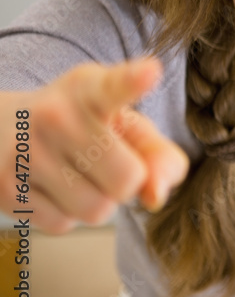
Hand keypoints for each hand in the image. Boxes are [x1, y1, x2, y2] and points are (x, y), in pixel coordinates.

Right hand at [0, 57, 188, 233]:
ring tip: (78, 172)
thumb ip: (158, 154)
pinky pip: (62, 224)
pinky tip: (52, 186)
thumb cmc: (86, 126)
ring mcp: (25, 152)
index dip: (133, 81)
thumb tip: (155, 196)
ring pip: (96, 210)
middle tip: (108, 162)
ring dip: (98, 201)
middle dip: (127, 182)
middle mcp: (54, 116)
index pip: (113, 87)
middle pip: (126, 180)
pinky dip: (66, 213)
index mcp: (91, 90)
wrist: (6, 126)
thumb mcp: (126, 123)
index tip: (150, 72)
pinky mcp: (5, 188)